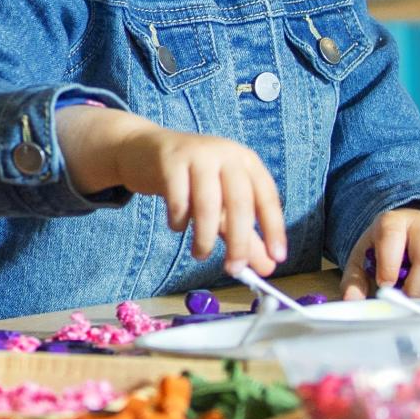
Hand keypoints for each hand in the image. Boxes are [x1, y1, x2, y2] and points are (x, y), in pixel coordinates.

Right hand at [56, 108, 287, 272]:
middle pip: (239, 202)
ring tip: (200, 254)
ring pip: (208, 203)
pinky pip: (178, 200)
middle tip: (235, 269)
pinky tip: (177, 226)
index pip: (267, 197)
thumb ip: (244, 235)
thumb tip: (267, 267)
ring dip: (205, 237)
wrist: (143, 150)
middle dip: (239, 241)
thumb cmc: (190, 179)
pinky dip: (179, 221)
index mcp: (245, 161)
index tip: (277, 259)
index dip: (274, 229)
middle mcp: (226, 154)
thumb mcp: (222, 205)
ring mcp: (197, 154)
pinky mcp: (170, 161)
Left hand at [342, 209, 419, 300]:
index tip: (385, 286)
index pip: (392, 238)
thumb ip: (354, 280)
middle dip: (416, 288)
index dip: (389, 264)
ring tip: (414, 295)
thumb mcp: (364, 258)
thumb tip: (351, 301)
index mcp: (394, 222)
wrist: (414, 229)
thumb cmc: (386, 248)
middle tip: (404, 303)